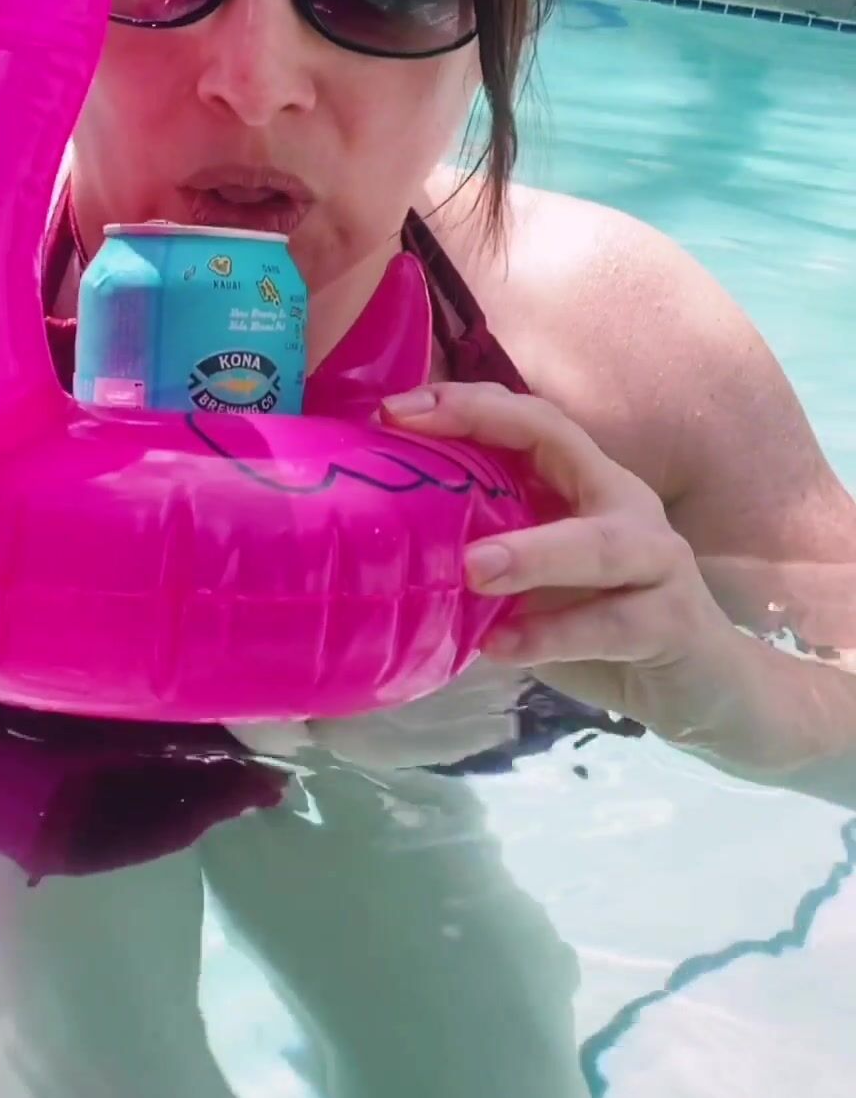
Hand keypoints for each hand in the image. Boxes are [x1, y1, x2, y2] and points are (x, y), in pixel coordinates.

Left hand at [380, 381, 745, 749]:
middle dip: (487, 433)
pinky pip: (611, 624)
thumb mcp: (538, 585)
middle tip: (411, 450)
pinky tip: (500, 645)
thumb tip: (389, 551)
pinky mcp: (675, 622)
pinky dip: (553, 634)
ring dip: (533, 553)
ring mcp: (658, 560)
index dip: (466, 405)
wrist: (707, 692)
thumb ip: (487, 556)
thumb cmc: (605, 629)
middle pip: (562, 446)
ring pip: (598, 544)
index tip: (393, 411)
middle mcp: (625, 505)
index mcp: (588, 482)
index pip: (529, 419)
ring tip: (473, 570)